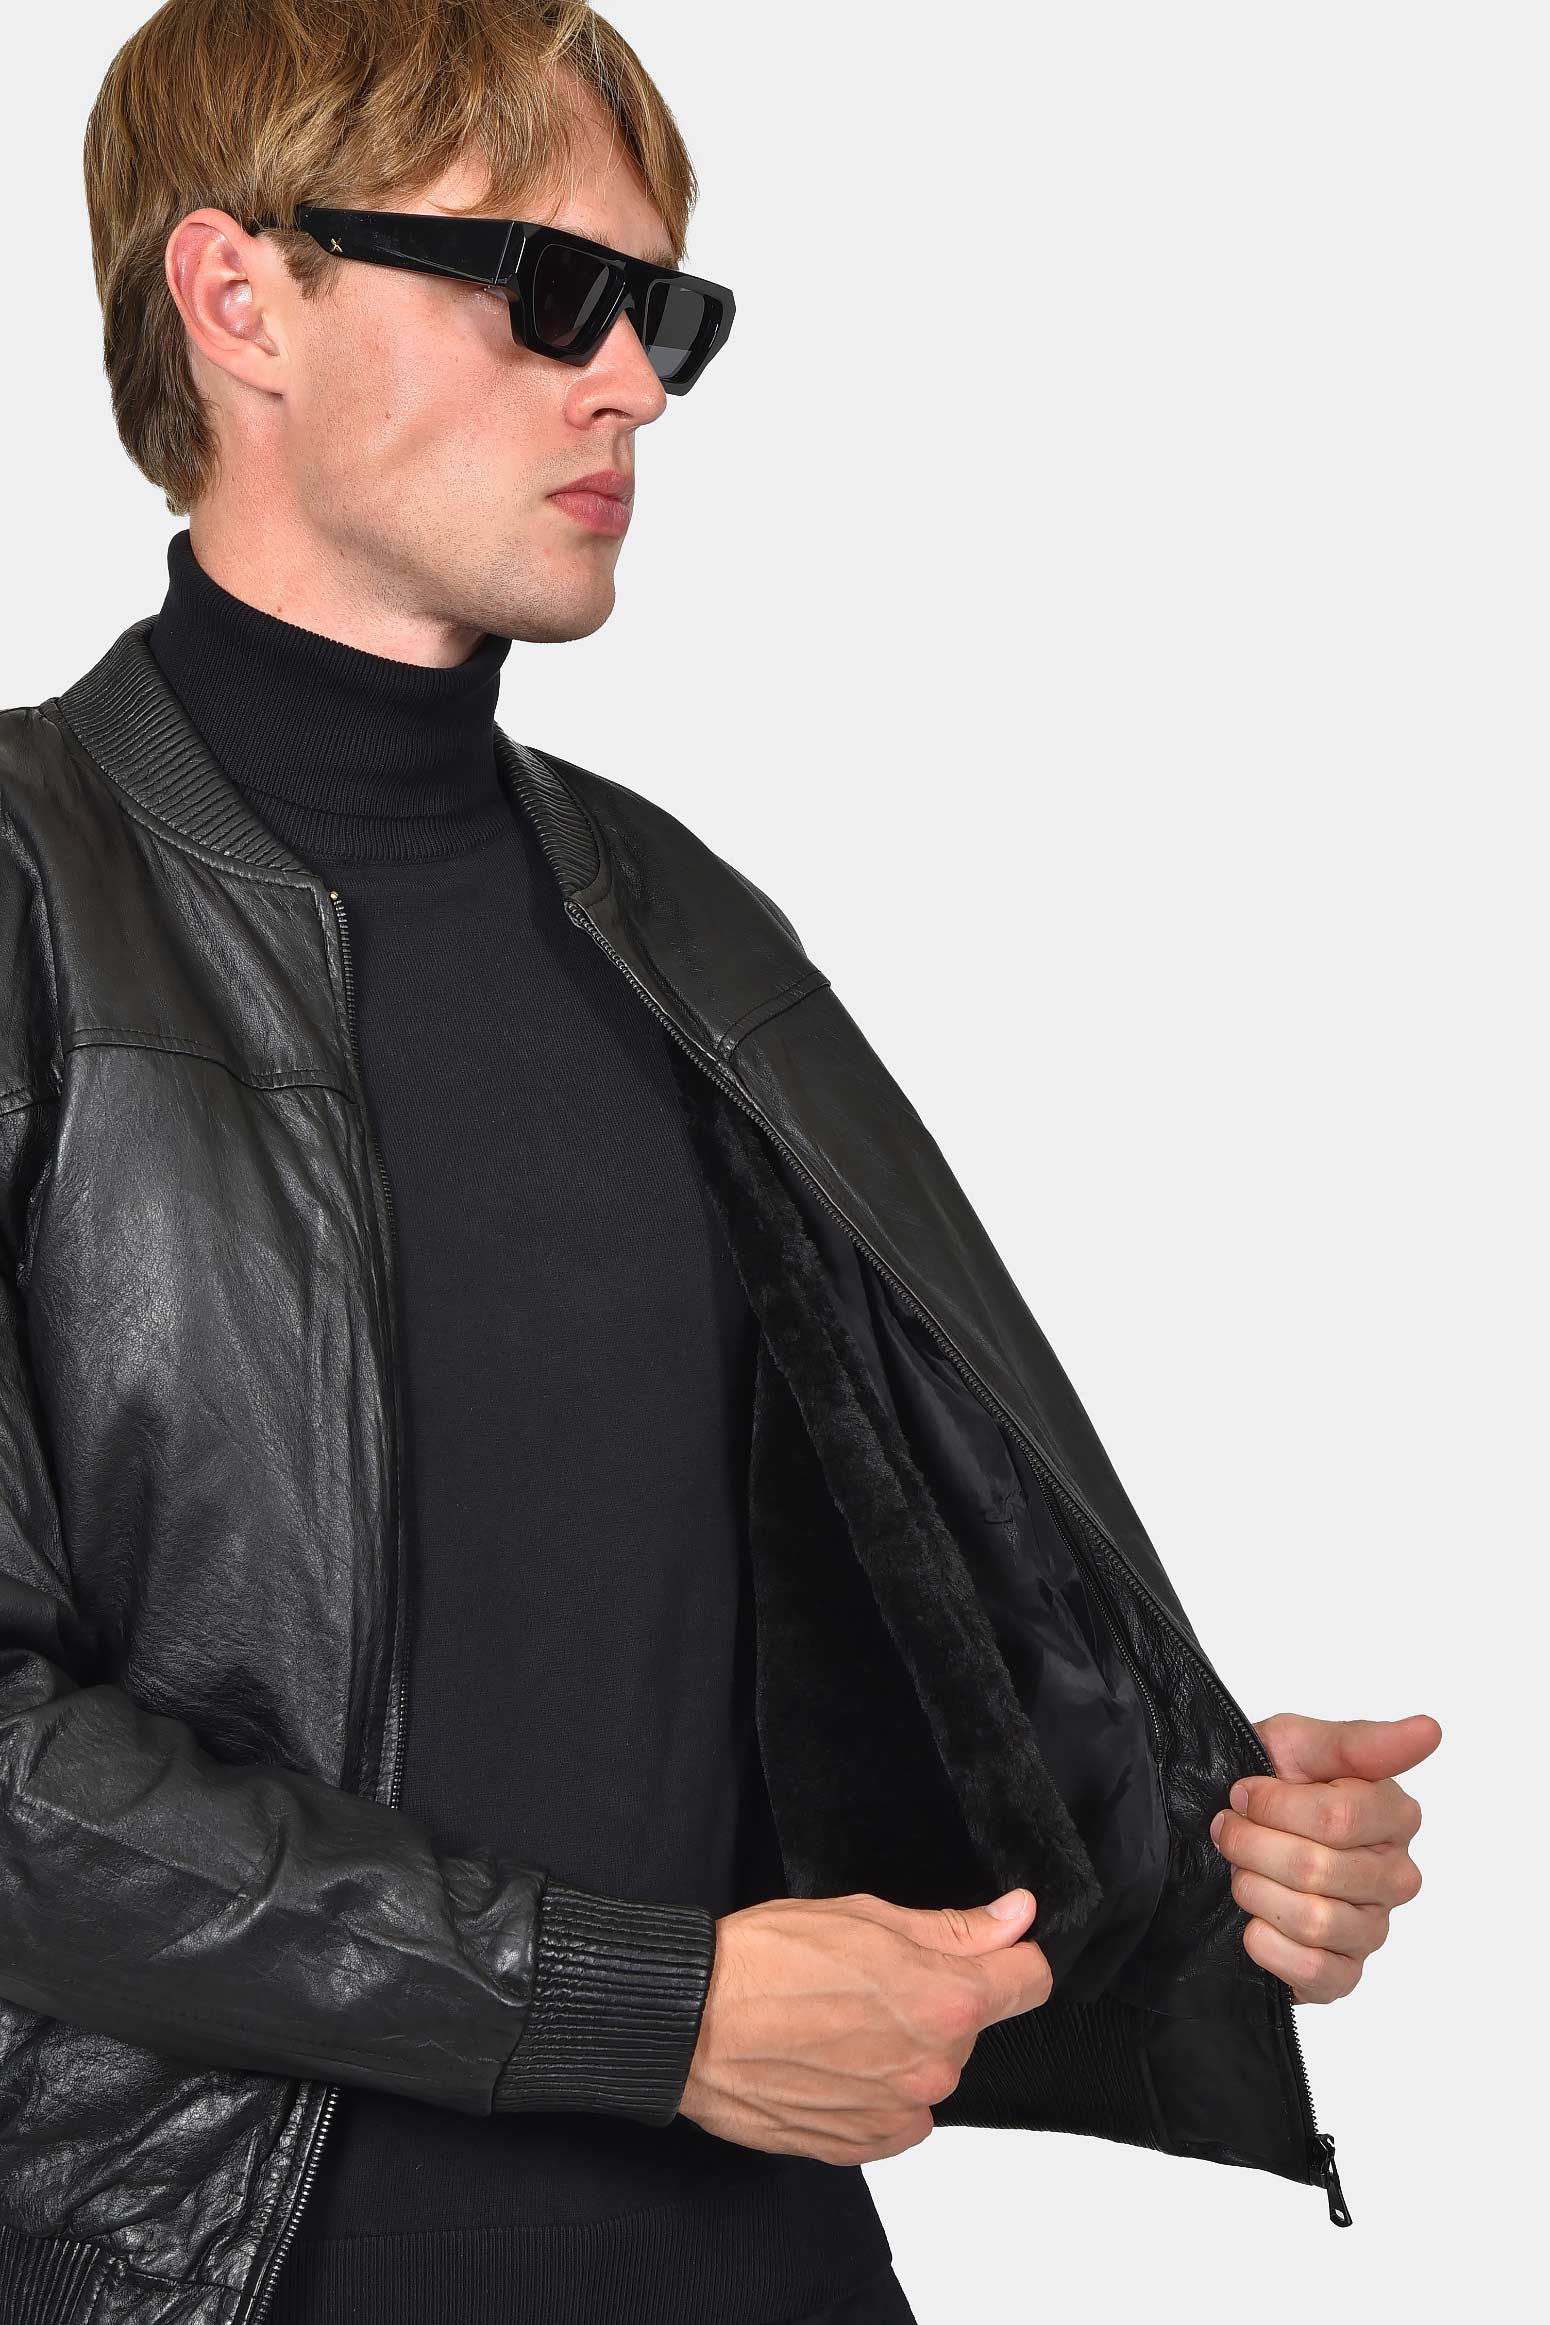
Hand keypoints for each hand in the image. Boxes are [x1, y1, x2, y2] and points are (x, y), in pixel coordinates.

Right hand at [677, 1886, 1049, 2162]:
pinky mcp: (863, 2146)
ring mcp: (899, 2114)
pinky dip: (874, 2089)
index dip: (1009, 1957)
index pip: (1030, 1980)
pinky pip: (896, 2113)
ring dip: (902, 2046)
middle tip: (870, 1978)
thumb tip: (1016, 1918)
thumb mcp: (867, 1917)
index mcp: (945, 2000)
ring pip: (930, 2069)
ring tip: (836, 2020)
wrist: (690, 2023)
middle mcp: (934, 2066)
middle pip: (970, 2024)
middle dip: (936, 1998)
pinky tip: (828, 2059)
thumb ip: (955, 1928)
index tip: (985, 1951)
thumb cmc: (766, 1960)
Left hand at [1209, 1711, 1438, 2000]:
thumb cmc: (1267, 1782)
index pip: (1337, 1819)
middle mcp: (1396, 1876)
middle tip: (1231, 1831)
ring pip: (1314, 1920)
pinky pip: (1314, 1973)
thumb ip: (1361, 1743)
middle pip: (1316, 1869)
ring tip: (1242, 1872)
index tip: (1245, 1792)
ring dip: (1254, 1891)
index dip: (1272, 1805)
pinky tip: (1254, 1922)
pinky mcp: (1343, 1975)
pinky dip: (1269, 1947)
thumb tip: (1429, 1730)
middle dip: (1253, 1846)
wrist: (1225, 1834)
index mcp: (1394, 1815)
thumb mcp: (1299, 1744)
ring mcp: (1372, 1930)